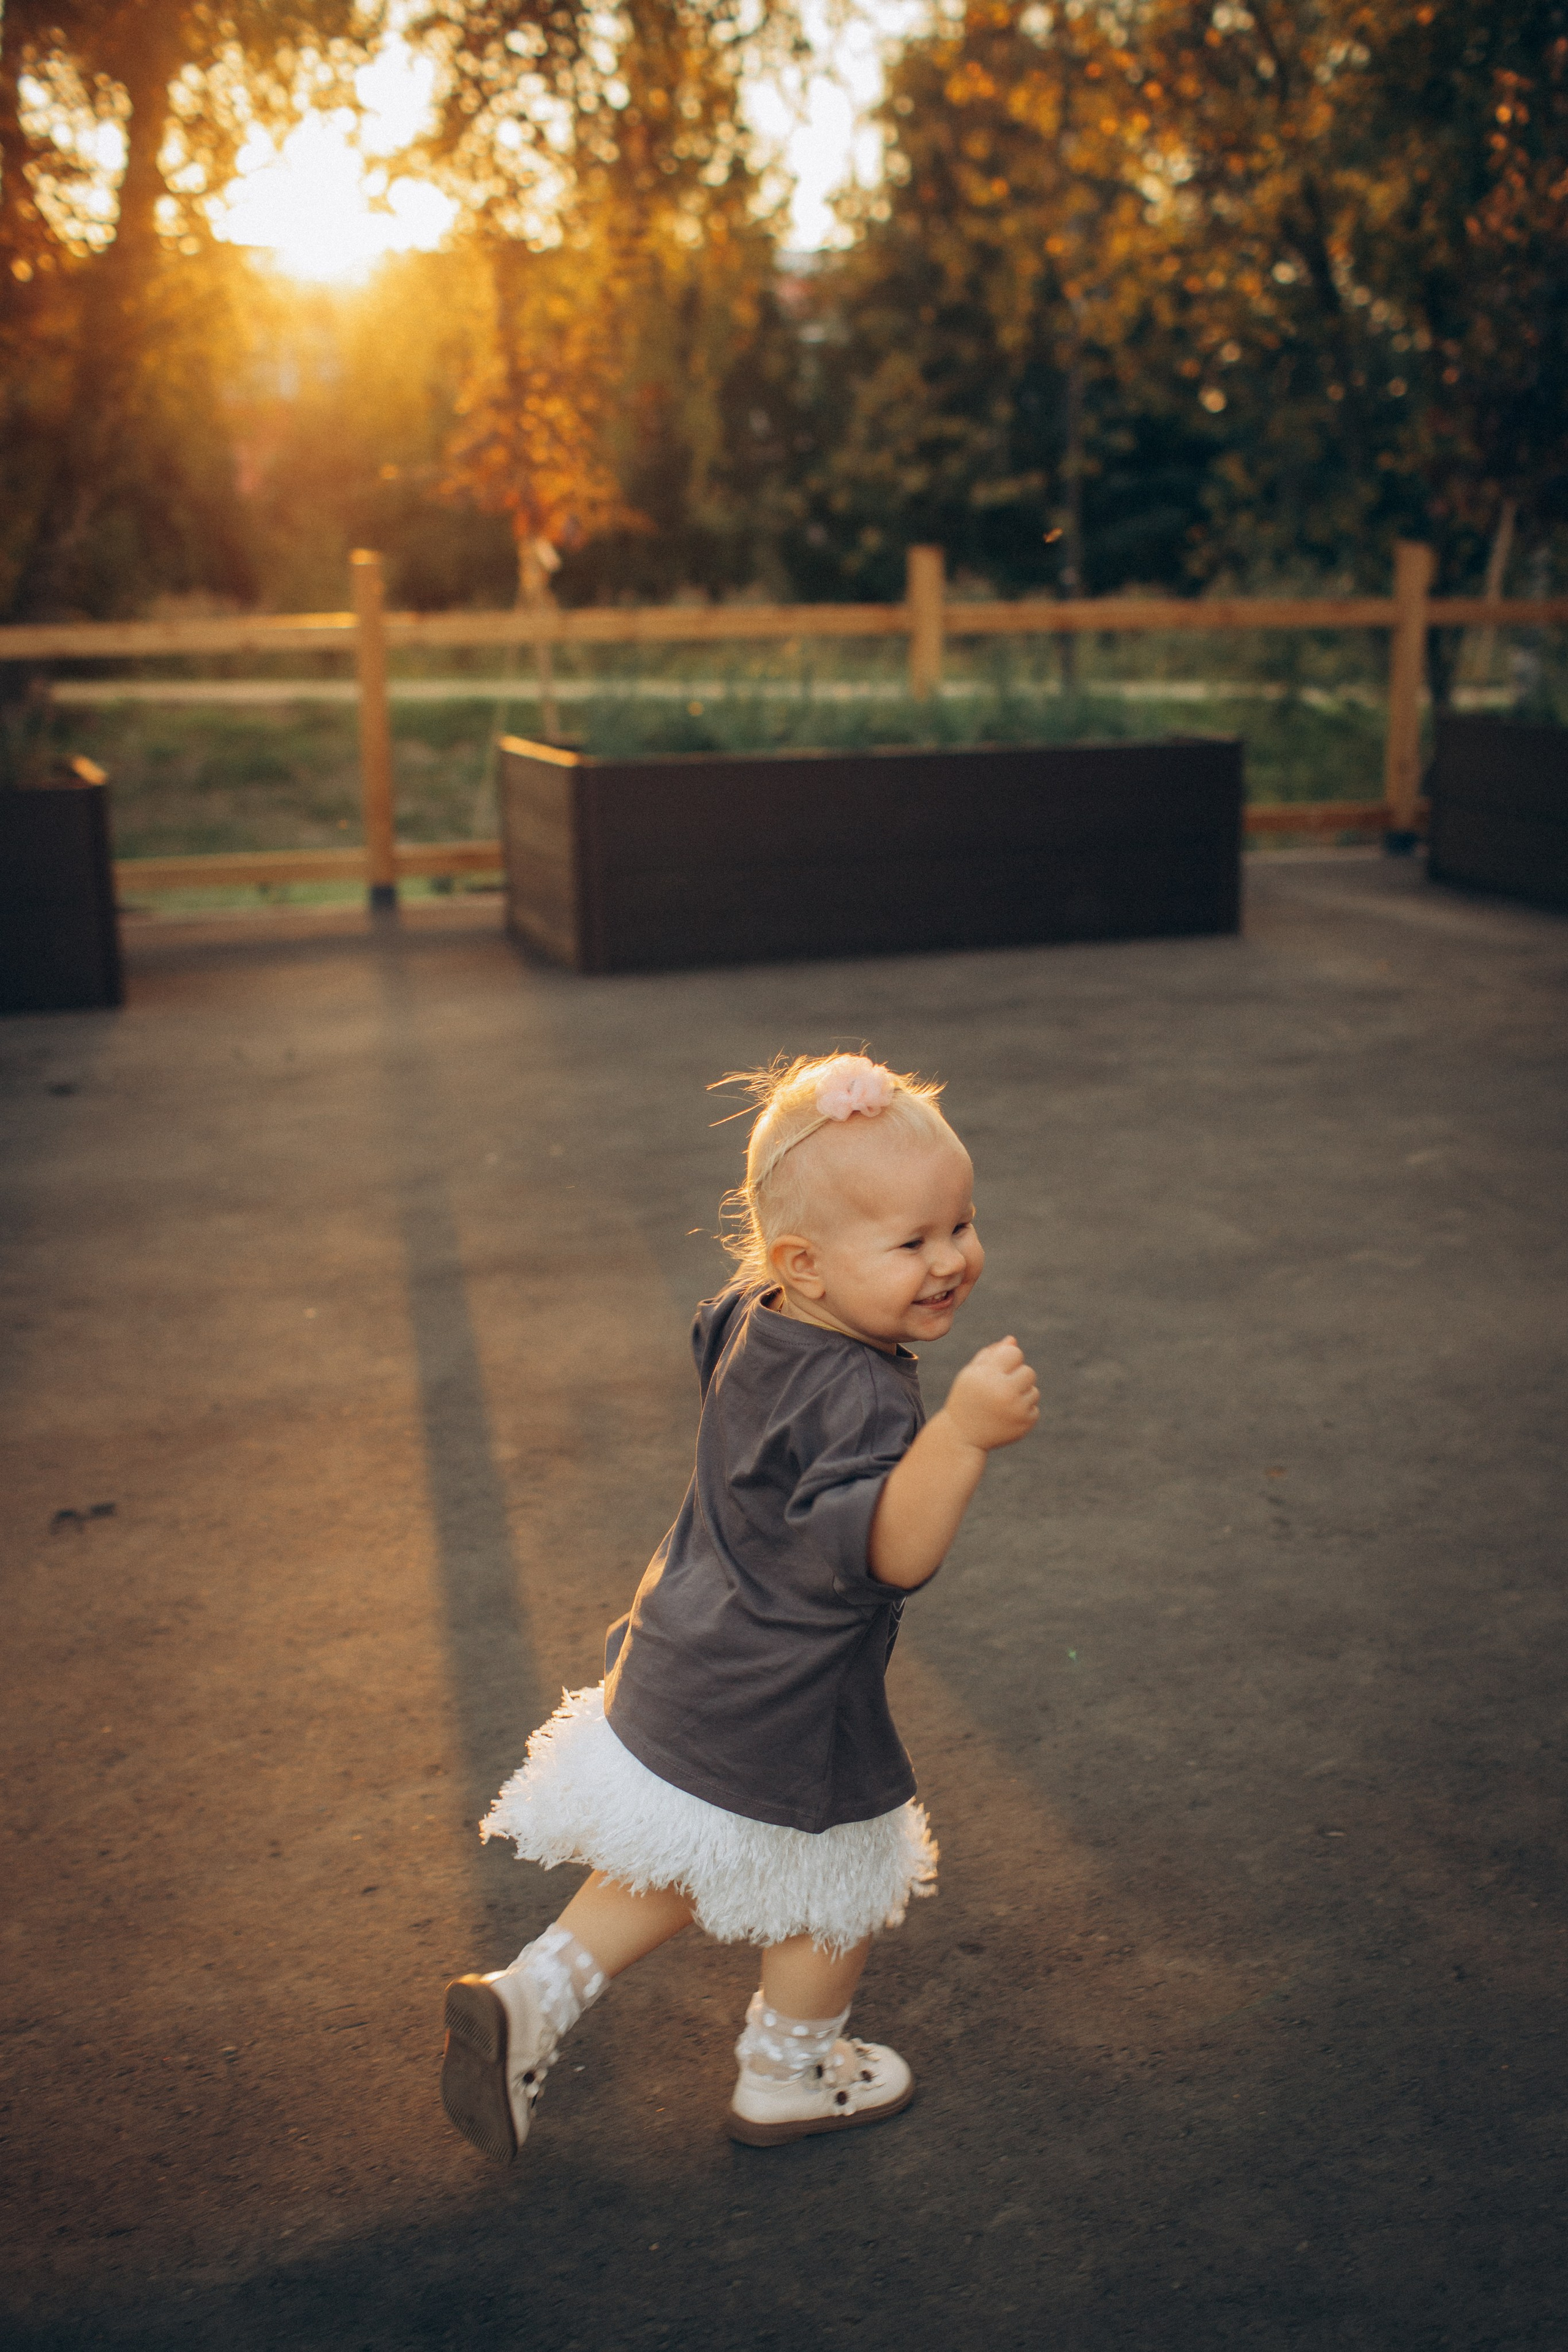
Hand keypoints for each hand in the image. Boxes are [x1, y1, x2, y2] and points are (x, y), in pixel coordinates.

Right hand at [942, 1337, 1039, 1453]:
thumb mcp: (971, 1373)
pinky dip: (1023, 1411)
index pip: (1015, 1353)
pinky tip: (1006, 1416)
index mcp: (988, 1375)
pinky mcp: (1025, 1424)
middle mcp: (1004, 1392)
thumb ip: (991, 1353)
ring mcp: (1016, 1410)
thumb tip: (1013, 1340)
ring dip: (1021, 1395)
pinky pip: (1034, 1408)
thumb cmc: (966, 1398)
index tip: (997, 1371)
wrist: (962, 1436)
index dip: (1007, 1360)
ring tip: (1002, 1404)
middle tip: (1000, 1389)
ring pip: (1034, 1391)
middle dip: (1017, 1378)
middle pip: (1029, 1371)